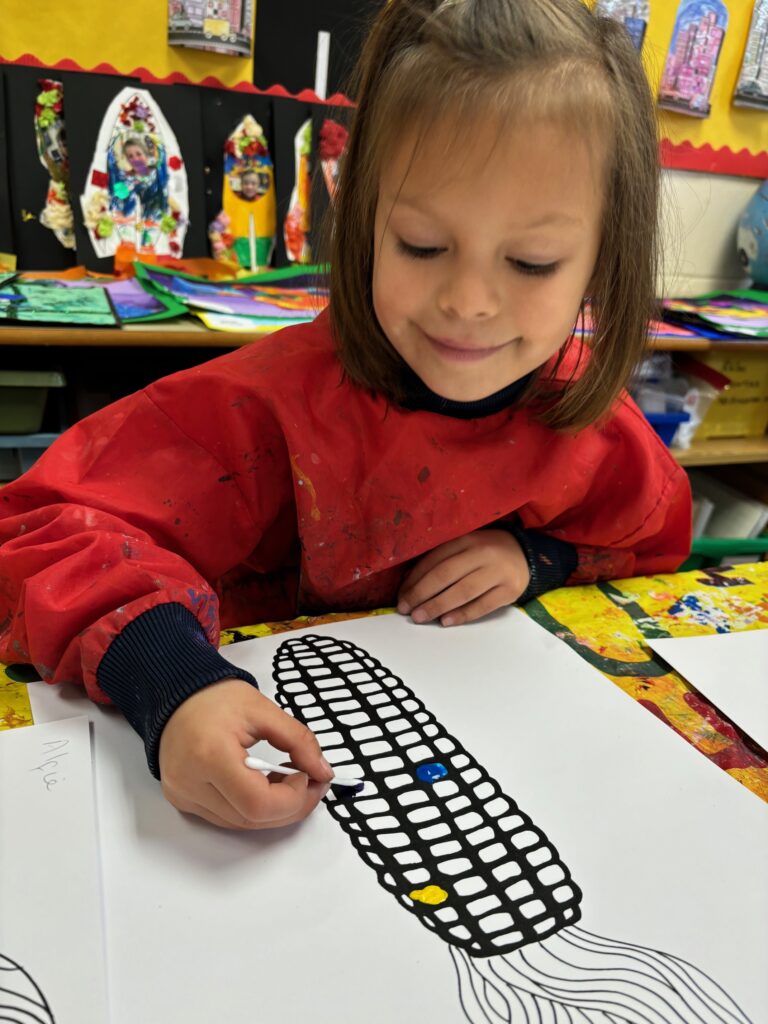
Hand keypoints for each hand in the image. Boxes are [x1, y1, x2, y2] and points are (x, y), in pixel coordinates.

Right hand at [158, 678, 333, 829]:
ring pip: (240, 824)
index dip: (292, 798)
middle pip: (251, 819)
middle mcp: (190, 783)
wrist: (175, 695)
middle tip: (312, 783)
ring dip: (272, 810)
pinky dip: (251, 808)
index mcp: (210, 756)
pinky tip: (265, 785)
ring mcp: (183, 796)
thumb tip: (323, 773)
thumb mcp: (264, 710)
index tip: (308, 775)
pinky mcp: (182, 800)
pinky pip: (225, 818)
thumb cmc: (216, 697)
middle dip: (290, 807)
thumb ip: (299, 741)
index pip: (257, 803)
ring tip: (288, 780)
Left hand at [397, 529, 529, 626]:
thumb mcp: (465, 547)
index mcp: (466, 539)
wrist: (524, 555)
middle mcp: (482, 553)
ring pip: (463, 591)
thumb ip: (441, 560)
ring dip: (438, 606)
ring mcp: (497, 572)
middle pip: (446, 574)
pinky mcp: (509, 591)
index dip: (415, 578)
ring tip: (420, 617)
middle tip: (406, 609)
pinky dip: (463, 614)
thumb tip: (410, 584)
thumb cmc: (485, 553)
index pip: (435, 559)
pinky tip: (446, 621)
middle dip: (421, 593)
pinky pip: (483, 605)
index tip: (402, 595)